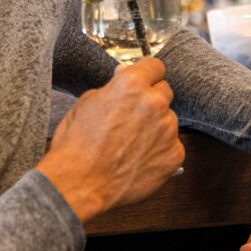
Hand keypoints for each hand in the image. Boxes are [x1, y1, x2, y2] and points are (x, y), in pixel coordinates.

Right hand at [36, 58, 183, 222]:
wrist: (79, 183)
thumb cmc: (76, 145)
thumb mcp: (87, 103)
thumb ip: (113, 89)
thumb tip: (122, 82)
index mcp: (132, 84)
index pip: (155, 66)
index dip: (148, 75)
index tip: (145, 82)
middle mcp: (154, 103)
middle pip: (164, 92)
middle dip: (151, 101)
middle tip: (133, 118)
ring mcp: (167, 130)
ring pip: (168, 121)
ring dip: (156, 128)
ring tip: (131, 145)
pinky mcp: (174, 155)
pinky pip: (172, 147)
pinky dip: (160, 152)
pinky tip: (139, 160)